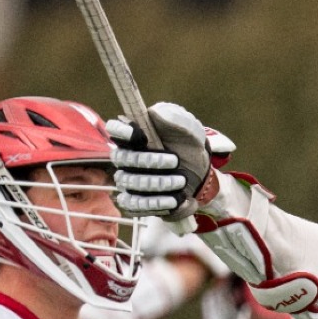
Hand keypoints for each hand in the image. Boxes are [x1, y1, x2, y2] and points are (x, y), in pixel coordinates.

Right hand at [107, 102, 235, 220]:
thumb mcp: (189, 129)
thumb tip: (154, 113)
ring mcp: (128, 180)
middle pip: (122, 158)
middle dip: (150, 161)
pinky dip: (155, 203)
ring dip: (157, 183)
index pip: (114, 129)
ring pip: (130, 183)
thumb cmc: (190, 148)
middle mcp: (126, 157)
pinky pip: (134, 205)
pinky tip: (174, 200)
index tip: (140, 135)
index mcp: (135, 135)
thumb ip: (174, 118)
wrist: (202, 175)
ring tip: (181, 182)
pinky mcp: (135, 202)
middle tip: (176, 162)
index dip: (122, 132)